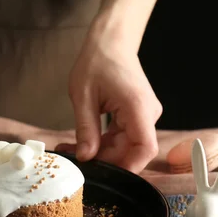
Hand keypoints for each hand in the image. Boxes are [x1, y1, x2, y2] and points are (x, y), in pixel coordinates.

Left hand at [56, 24, 161, 172]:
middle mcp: (147, 113)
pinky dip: (102, 142)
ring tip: (70, 150)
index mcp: (138, 107)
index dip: (129, 166)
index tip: (106, 175)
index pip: (145, 147)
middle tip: (73, 160)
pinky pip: (122, 136)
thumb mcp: (83, 96)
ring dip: (100, 152)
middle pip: (132, 150)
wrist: (111, 41)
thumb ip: (85, 129)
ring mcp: (142, 115)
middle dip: (104, 160)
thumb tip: (85, 157)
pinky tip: (81, 143)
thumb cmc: (97, 61)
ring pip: (125, 146)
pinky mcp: (135, 115)